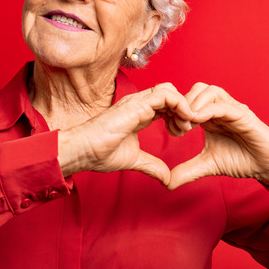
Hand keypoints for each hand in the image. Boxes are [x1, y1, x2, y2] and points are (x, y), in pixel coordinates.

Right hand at [58, 83, 194, 184]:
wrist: (82, 151)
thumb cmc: (99, 153)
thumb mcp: (134, 160)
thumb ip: (152, 165)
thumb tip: (166, 178)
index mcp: (139, 113)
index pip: (165, 104)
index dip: (178, 115)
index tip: (181, 133)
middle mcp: (139, 104)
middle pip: (170, 93)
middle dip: (183, 109)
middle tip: (186, 129)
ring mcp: (137, 101)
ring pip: (169, 90)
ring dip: (183, 106)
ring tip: (186, 125)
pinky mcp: (136, 104)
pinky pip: (166, 95)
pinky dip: (180, 104)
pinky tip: (184, 120)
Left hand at [168, 83, 268, 191]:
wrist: (267, 167)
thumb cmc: (241, 160)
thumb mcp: (208, 165)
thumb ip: (188, 171)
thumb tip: (168, 183)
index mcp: (210, 116)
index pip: (189, 99)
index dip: (176, 110)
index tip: (170, 130)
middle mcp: (221, 109)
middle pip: (198, 88)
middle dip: (184, 103)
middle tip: (178, 125)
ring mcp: (233, 110)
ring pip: (210, 91)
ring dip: (195, 103)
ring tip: (188, 123)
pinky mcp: (244, 116)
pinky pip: (224, 106)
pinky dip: (208, 110)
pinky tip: (198, 122)